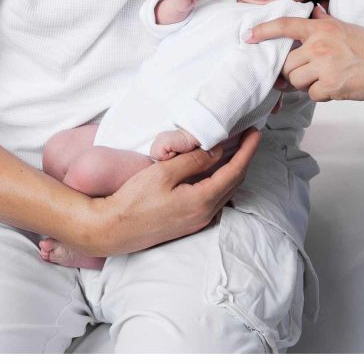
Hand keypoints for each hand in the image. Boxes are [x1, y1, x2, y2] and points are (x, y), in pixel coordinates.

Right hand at [77, 127, 258, 256]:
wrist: (108, 231)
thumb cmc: (132, 201)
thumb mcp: (164, 173)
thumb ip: (195, 160)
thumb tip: (220, 149)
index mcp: (202, 201)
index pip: (236, 171)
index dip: (248, 149)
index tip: (256, 132)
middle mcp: (204, 215)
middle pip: (234, 182)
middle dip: (244, 158)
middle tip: (247, 137)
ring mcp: (195, 223)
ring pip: (224, 192)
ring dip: (232, 170)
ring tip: (235, 149)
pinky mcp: (186, 225)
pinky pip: (212, 200)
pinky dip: (219, 182)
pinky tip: (214, 170)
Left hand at [247, 10, 363, 102]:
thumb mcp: (347, 28)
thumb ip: (325, 23)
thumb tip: (312, 13)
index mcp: (324, 28)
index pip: (288, 26)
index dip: (265, 30)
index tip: (249, 36)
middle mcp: (321, 44)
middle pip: (287, 64)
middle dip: (296, 73)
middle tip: (314, 73)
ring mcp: (325, 65)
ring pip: (296, 81)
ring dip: (308, 85)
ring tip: (330, 78)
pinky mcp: (330, 85)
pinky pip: (311, 95)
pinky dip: (322, 95)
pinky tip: (338, 86)